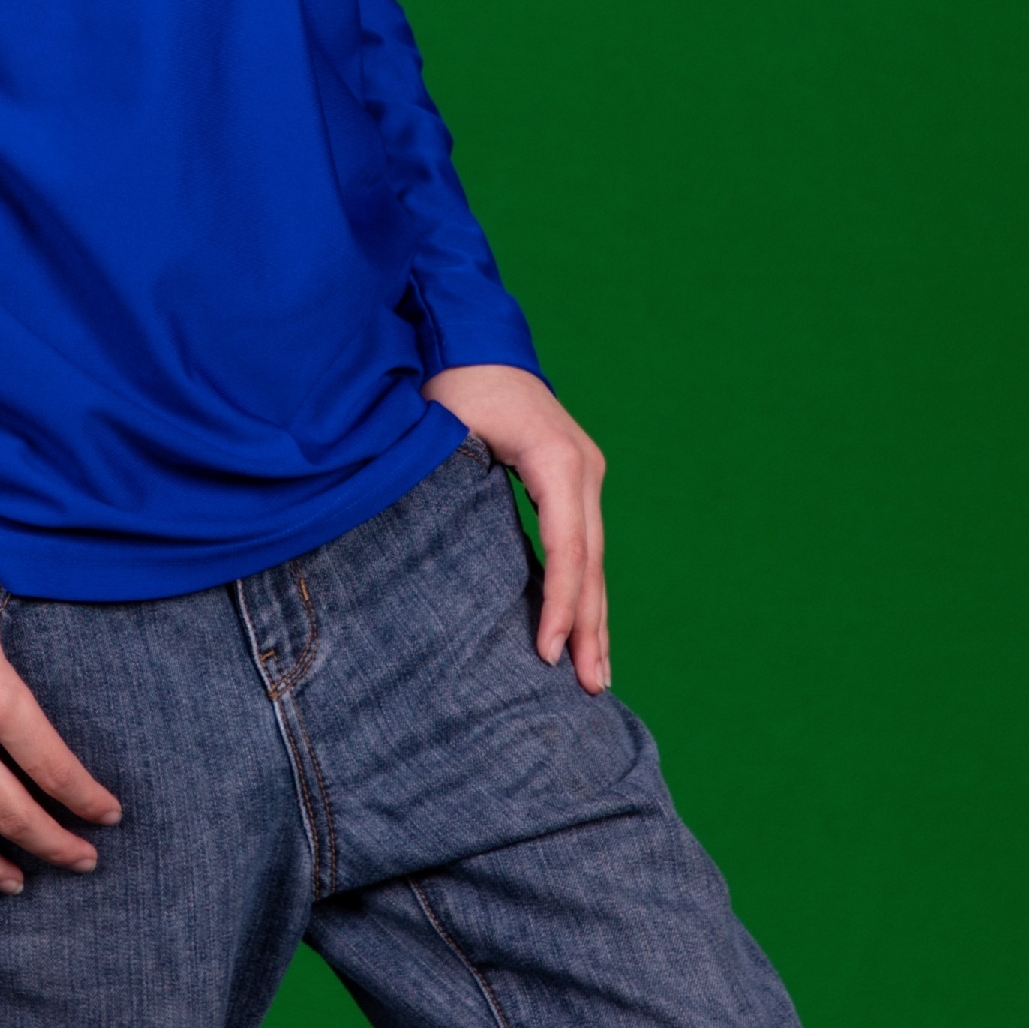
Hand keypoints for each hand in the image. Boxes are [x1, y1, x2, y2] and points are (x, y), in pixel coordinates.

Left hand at [425, 365, 610, 694]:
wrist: (472, 339)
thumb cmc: (451, 382)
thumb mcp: (444, 429)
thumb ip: (446, 484)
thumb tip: (432, 551)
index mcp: (554, 456)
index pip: (566, 544)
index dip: (560, 602)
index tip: (549, 653)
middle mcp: (581, 466)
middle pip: (590, 558)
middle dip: (589, 625)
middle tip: (589, 688)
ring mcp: (583, 472)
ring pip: (593, 557)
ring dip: (594, 616)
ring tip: (596, 675)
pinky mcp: (572, 481)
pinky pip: (581, 544)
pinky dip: (582, 589)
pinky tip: (582, 630)